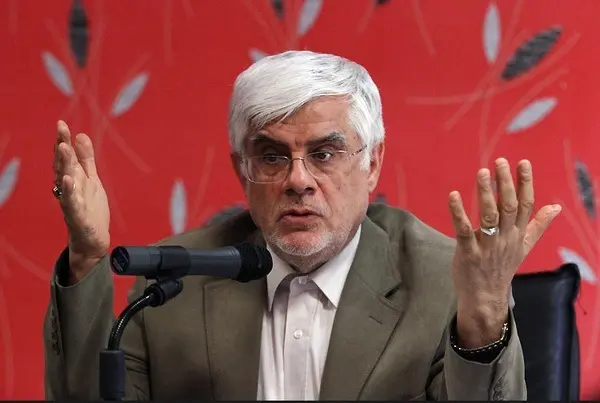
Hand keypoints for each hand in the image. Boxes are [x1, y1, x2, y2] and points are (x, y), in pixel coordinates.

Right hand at [53, 120, 109, 283]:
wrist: (92, 240)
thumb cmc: (90, 209)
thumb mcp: (91, 180)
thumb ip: (86, 159)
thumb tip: (81, 135)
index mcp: (73, 178)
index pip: (66, 157)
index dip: (63, 141)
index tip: (61, 124)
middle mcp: (69, 188)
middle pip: (63, 165)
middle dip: (62, 147)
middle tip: (61, 129)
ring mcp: (71, 201)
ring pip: (65, 180)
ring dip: (64, 164)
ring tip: (64, 148)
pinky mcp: (76, 216)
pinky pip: (70, 202)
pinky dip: (69, 191)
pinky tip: (68, 180)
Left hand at [447, 158, 560, 347]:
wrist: (486, 297)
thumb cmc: (502, 267)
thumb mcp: (523, 247)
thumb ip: (537, 226)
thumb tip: (556, 208)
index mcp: (518, 235)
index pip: (526, 205)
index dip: (525, 183)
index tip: (522, 163)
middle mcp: (505, 239)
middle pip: (509, 207)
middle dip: (506, 183)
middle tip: (500, 162)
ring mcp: (487, 246)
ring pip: (489, 216)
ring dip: (485, 193)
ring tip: (482, 173)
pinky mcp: (468, 253)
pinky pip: (463, 230)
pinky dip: (458, 212)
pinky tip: (453, 195)